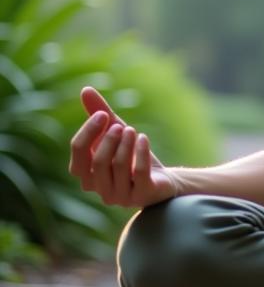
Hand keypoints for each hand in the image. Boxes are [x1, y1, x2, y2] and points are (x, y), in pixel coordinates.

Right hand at [69, 87, 178, 207]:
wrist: (162, 180)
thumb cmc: (132, 155)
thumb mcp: (117, 132)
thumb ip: (99, 114)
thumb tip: (85, 89)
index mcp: (86, 173)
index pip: (78, 152)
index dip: (89, 131)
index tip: (104, 114)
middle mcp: (98, 188)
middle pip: (97, 162)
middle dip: (109, 140)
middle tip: (122, 126)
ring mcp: (119, 196)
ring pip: (119, 167)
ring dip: (127, 144)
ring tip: (134, 130)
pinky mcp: (141, 196)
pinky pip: (140, 174)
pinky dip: (142, 152)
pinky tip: (144, 138)